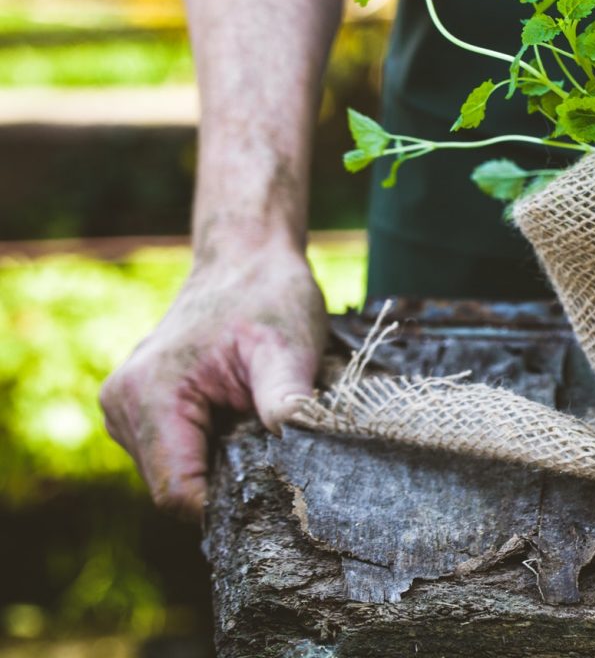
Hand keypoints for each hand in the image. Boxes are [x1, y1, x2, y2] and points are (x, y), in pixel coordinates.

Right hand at [99, 244, 328, 519]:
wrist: (246, 261)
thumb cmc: (269, 297)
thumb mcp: (289, 348)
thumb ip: (287, 403)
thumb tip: (299, 458)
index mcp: (150, 395)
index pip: (178, 493)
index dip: (229, 505)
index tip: (278, 495)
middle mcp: (124, 407)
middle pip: (175, 489)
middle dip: (229, 481)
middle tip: (276, 451)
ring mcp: (126, 410)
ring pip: (176, 475)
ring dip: (221, 464)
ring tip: (256, 422)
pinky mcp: (140, 411)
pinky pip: (177, 454)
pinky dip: (212, 448)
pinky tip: (240, 417)